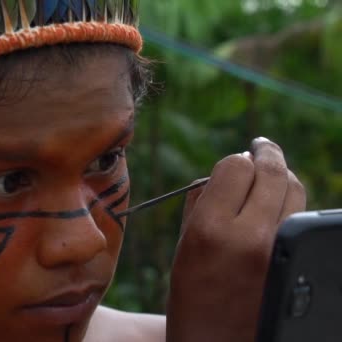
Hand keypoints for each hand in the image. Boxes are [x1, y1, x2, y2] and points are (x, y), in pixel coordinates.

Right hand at [166, 137, 305, 341]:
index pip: (235, 167)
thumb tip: (229, 170)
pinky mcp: (295, 262)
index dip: (234, 162)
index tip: (234, 164)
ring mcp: (278, 250)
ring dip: (282, 176)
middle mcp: (249, 236)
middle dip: (265, 155)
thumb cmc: (192, 295)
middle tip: (260, 148)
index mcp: (210, 229)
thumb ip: (202, 201)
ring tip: (271, 175)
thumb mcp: (184, 245)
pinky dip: (290, 203)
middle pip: (272, 172)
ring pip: (295, 189)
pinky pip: (301, 215)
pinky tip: (277, 205)